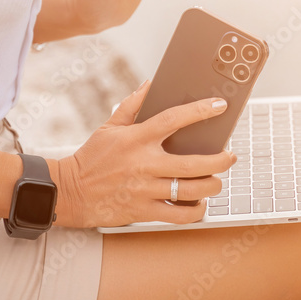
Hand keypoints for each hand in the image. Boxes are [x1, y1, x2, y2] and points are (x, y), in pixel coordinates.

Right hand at [47, 80, 236, 227]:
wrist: (70, 192)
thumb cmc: (92, 158)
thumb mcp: (109, 126)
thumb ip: (132, 104)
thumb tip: (150, 84)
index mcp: (137, 139)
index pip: (175, 119)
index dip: (200, 111)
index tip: (219, 106)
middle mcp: (145, 164)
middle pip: (195, 163)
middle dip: (221, 160)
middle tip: (230, 156)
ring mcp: (146, 190)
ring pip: (192, 190)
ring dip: (212, 185)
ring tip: (215, 180)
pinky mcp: (144, 211)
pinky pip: (179, 215)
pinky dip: (196, 211)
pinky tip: (199, 203)